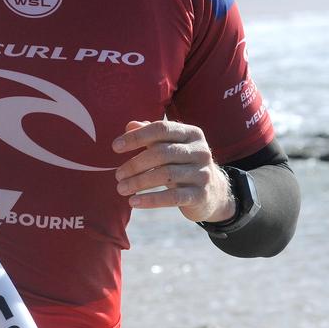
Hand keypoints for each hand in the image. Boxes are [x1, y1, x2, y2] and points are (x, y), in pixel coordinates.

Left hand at [113, 120, 235, 223]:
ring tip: (121, 188)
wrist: (213, 193)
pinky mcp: (201, 195)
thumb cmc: (183, 164)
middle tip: (117, 175)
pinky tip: (134, 202)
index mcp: (191, 133)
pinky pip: (172, 198)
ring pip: (165, 175)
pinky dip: (150, 200)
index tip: (115, 147)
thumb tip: (129, 125)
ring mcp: (203, 173)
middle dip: (135, 164)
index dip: (136, 137)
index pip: (161, 129)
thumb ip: (151, 135)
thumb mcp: (170, 147)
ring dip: (139, 182)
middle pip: (161, 153)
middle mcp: (200, 150)